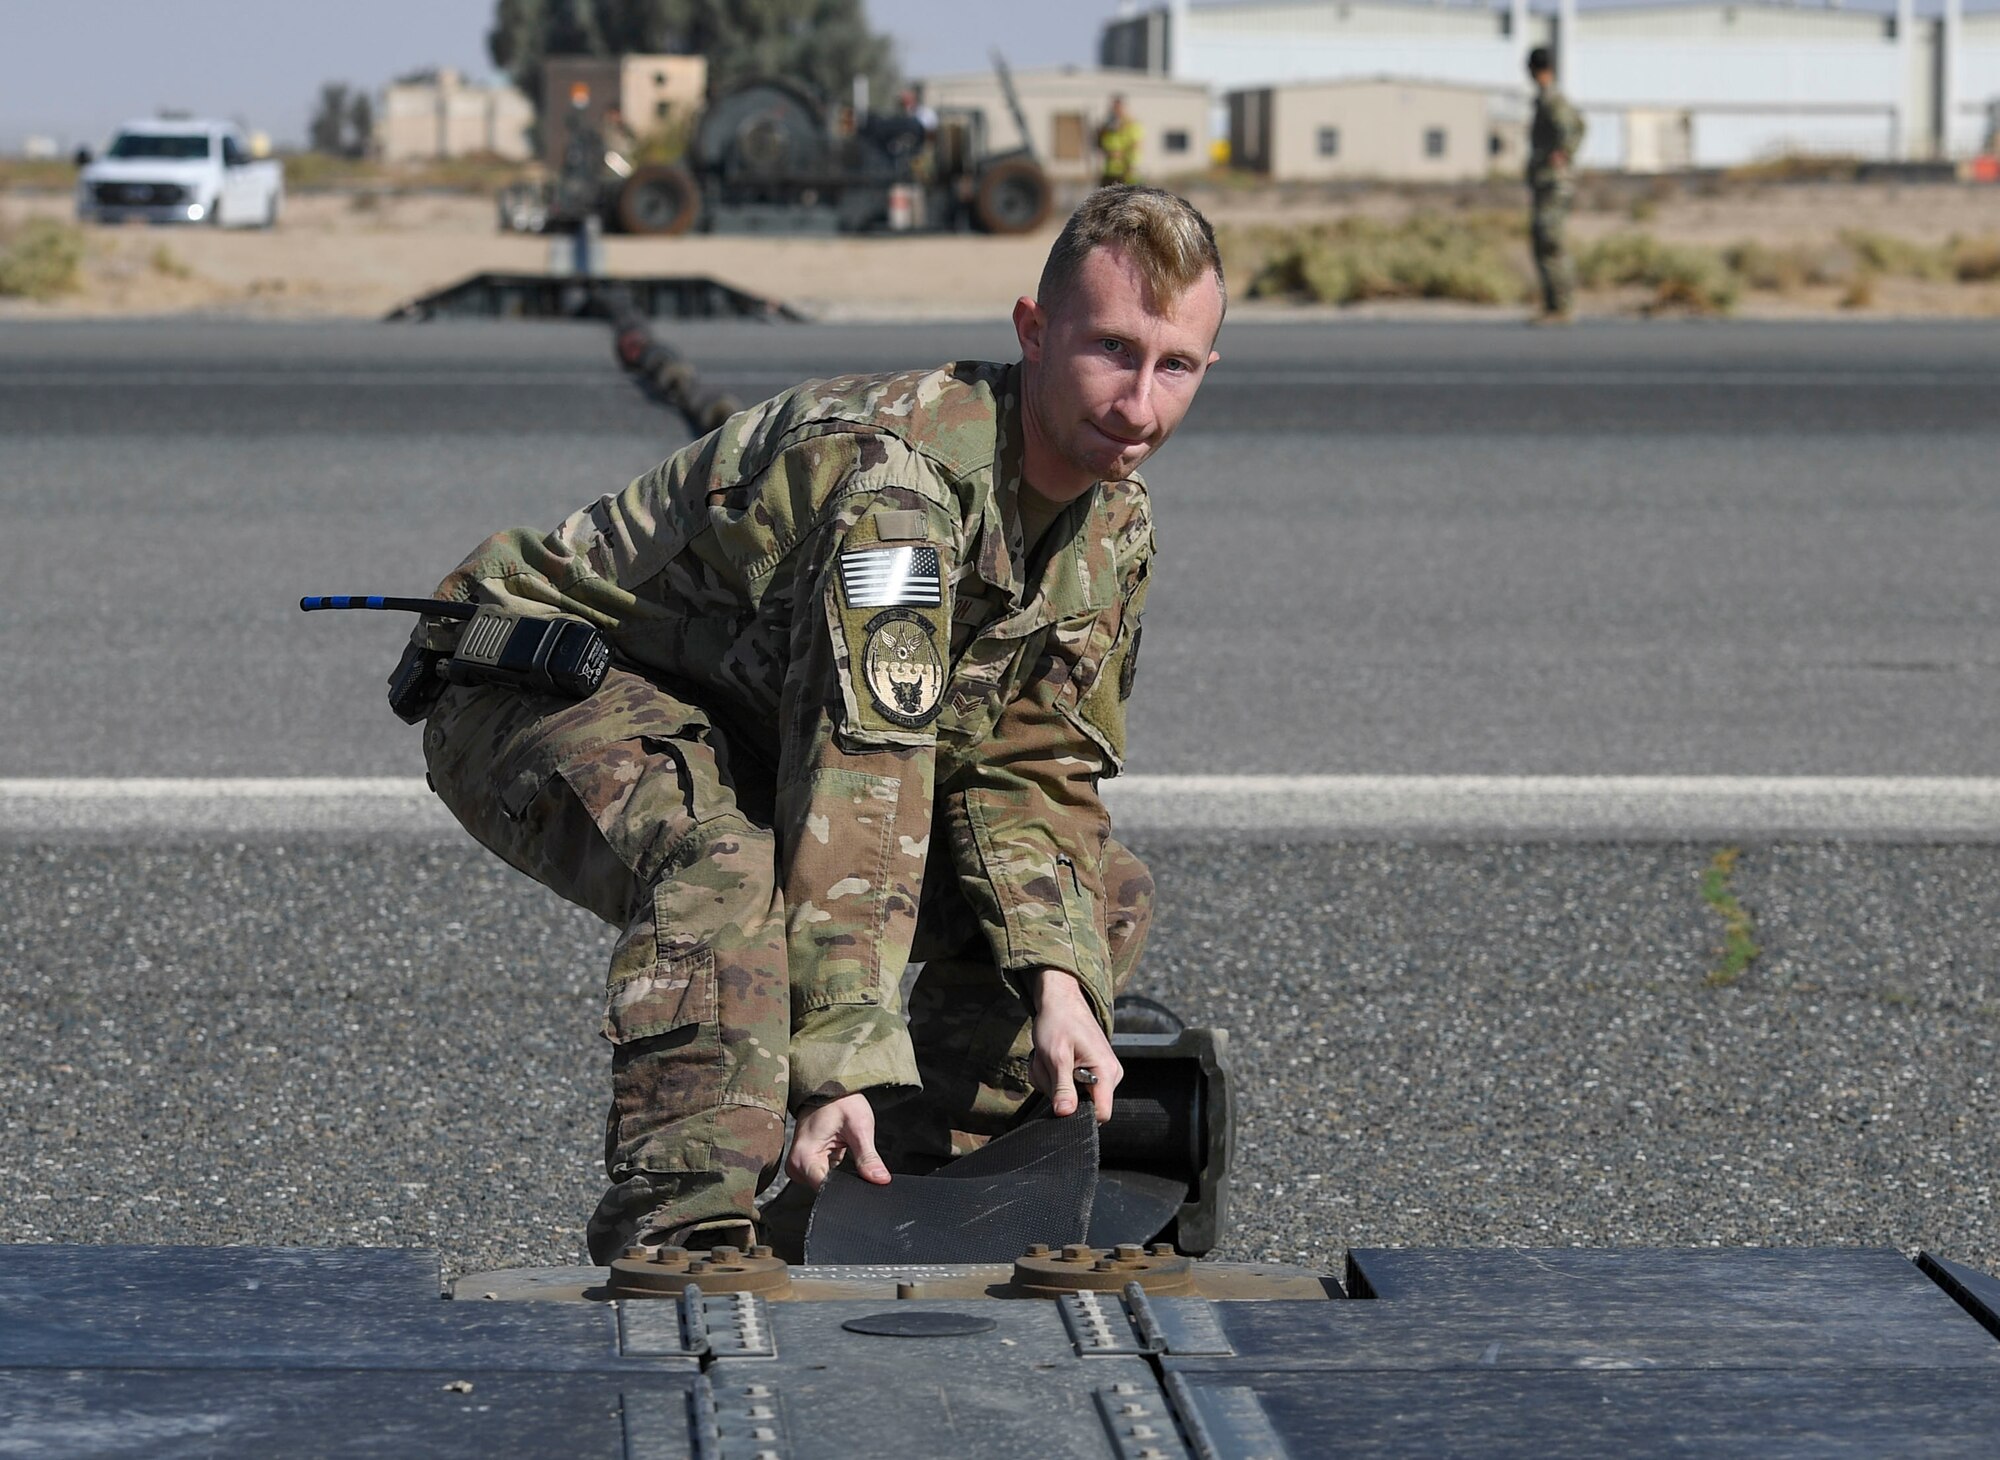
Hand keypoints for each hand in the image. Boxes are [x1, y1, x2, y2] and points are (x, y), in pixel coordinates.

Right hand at [785, 1092, 890, 1190]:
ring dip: (841, 1174)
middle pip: (826, 1189)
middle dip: (846, 1180)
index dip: (848, 1188)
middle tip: (855, 1154)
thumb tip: (880, 1180)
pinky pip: (824, 1176)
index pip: (826, 1190)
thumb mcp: (859, 1127)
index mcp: (804, 1158)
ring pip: (826, 1184)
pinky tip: (841, 1151)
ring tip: (846, 1148)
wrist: (828, 1086)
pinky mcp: (806, 1164)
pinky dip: (837, 1169)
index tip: (863, 1179)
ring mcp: (800, 1166)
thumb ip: (868, 1157)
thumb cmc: (840, 1100)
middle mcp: (796, 1165)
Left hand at [1029, 969, 1121, 1122]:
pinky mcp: (1090, 1071)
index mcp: (1106, 1071)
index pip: (1101, 1113)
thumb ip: (1062, 1087)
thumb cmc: (1059, 1021)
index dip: (1078, 1114)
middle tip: (1049, 1067)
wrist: (1060, 1000)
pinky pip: (1069, 1085)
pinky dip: (1053, 1076)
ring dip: (1052, 1081)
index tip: (1059, 1099)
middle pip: (1082, 1105)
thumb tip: (1065, 1114)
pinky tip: (1052, 1059)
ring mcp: (1100, 1073)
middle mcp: (1109, 1075)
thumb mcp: (1055, 1056)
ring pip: (1072, 1095)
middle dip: (1057, 1091)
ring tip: (1050, 1059)